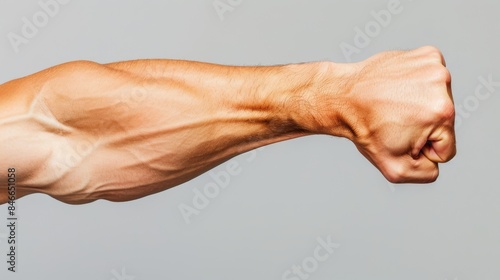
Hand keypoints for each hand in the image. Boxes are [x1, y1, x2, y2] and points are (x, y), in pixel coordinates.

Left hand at [339, 46, 455, 182]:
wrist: (343, 97)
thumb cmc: (366, 130)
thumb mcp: (395, 169)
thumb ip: (426, 174)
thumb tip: (436, 160)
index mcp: (443, 112)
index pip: (446, 149)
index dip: (421, 150)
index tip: (399, 137)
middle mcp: (443, 84)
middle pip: (444, 124)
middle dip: (421, 127)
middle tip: (393, 119)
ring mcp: (435, 65)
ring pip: (439, 102)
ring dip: (419, 106)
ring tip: (394, 104)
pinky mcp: (427, 54)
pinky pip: (432, 82)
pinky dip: (417, 86)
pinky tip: (397, 89)